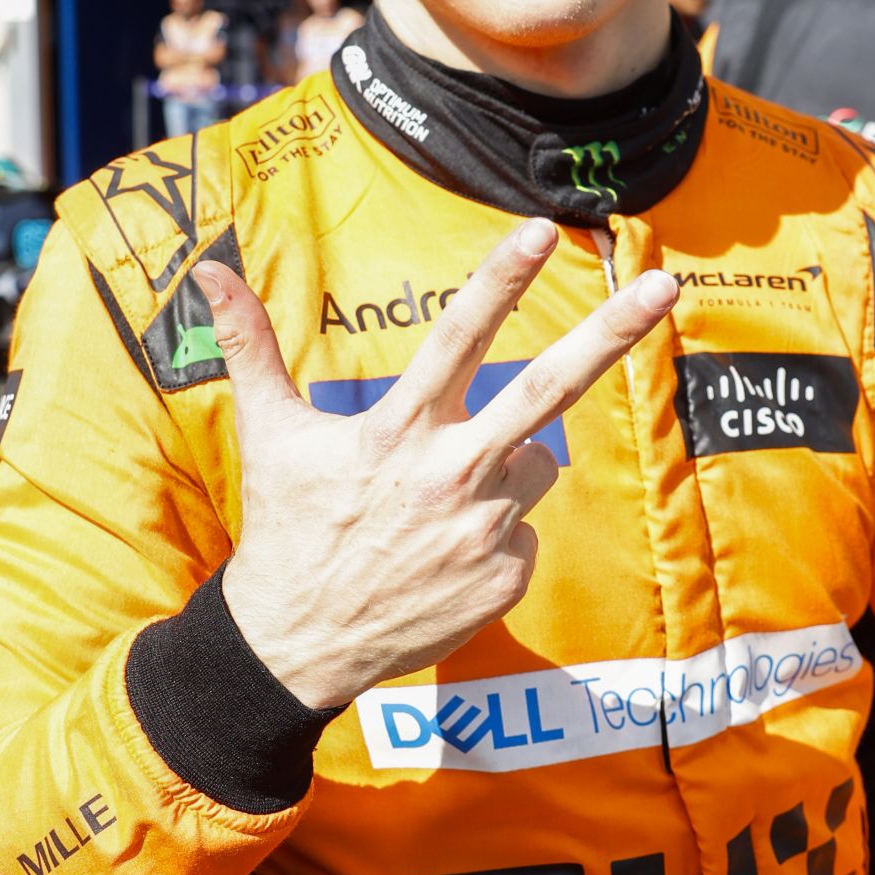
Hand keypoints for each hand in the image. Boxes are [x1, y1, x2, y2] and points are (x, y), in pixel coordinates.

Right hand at [192, 221, 677, 711]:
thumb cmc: (286, 527)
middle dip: (613, 330)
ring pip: (535, 462)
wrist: (298, 644)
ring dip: (503, 468)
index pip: (458, 336)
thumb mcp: (268, 434)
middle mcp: (451, 471)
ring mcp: (485, 527)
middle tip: (668, 282)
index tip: (542, 230)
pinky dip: (496, 532)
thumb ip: (249, 347)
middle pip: (548, 386)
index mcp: (398, 429)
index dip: (501, 279)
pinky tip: (444, 554)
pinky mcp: (506, 575)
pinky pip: (525, 528)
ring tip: (436, 505)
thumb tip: (206, 273)